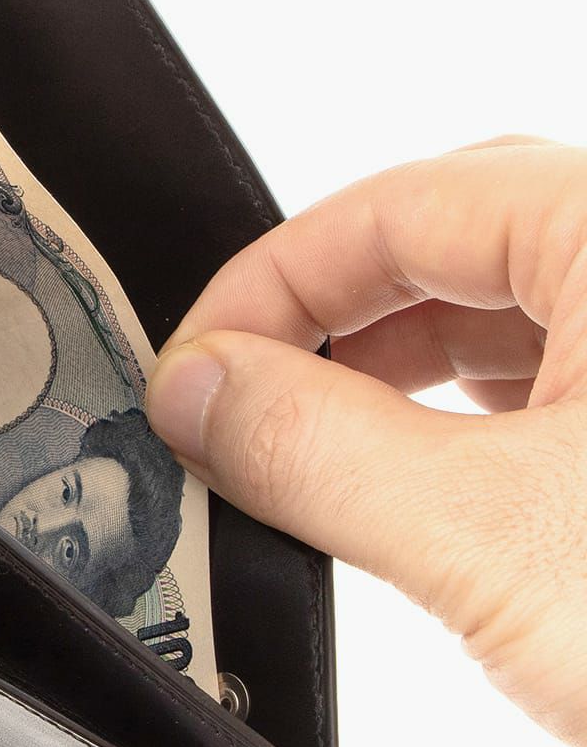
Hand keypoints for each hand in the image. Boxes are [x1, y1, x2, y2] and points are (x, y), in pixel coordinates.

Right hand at [145, 137, 586, 746]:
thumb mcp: (491, 539)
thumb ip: (310, 446)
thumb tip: (195, 392)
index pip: (395, 207)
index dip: (270, 286)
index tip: (195, 368)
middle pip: (446, 245)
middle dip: (325, 322)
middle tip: (238, 402)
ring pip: (502, 313)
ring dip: (387, 374)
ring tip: (311, 446)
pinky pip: (551, 382)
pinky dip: (459, 423)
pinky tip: (415, 483)